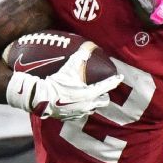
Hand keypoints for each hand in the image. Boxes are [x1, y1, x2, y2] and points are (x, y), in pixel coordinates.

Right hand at [6, 42, 122, 120]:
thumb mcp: (69, 68)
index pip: (108, 86)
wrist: (42, 98)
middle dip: (103, 95)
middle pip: (104, 101)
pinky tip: (75, 102)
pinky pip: (81, 113)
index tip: (120, 77)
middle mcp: (88, 105)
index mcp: (90, 93)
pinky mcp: (72, 117)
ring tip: (87, 95)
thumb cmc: (57, 83)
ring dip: (92, 102)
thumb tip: (89, 45)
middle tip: (100, 88)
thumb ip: (80, 56)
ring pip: (93, 108)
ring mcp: (81, 113)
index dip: (115, 80)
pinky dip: (81, 107)